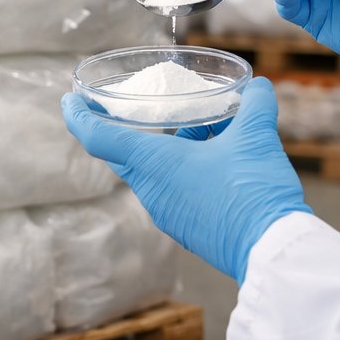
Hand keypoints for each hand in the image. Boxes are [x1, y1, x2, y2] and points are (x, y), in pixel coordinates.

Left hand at [61, 79, 309, 283]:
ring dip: (168, 148)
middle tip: (135, 106)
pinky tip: (218, 159)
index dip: (78, 116)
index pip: (98, 137)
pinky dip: (183, 169)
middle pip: (124, 154)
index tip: (69, 100)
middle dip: (128, 129)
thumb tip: (258, 86)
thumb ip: (254, 106)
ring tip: (203, 128)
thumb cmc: (252, 192)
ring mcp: (167, 213)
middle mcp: (151, 190)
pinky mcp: (186, 228)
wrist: (269, 252)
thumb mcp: (257, 138)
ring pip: (153, 172)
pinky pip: (172, 190)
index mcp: (153, 164)